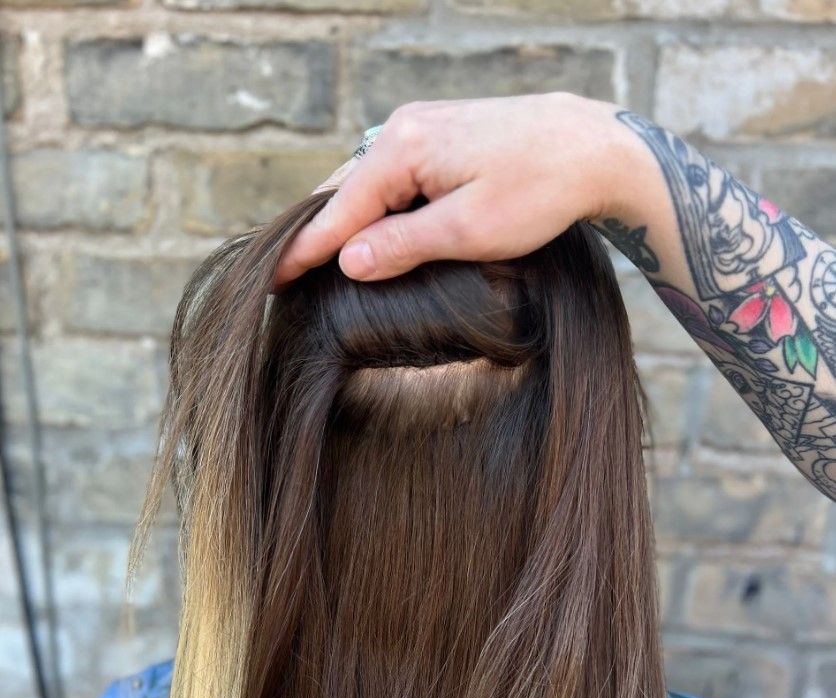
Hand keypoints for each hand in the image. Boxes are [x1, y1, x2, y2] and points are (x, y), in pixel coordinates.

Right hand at [272, 92, 628, 287]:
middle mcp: (404, 128)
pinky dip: (377, 207)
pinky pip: (393, 176)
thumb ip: (401, 246)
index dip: (305, 251)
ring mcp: (424, 127)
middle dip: (320, 235)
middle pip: (345, 191)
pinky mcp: (444, 136)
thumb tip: (347, 262)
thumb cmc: (539, 189)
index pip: (338, 210)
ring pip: (369, 184)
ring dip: (349, 222)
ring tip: (323, 263)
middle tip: (291, 276)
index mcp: (402, 148)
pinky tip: (373, 231)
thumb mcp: (467, 232)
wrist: (595, 146)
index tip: (274, 280)